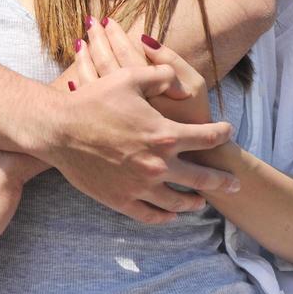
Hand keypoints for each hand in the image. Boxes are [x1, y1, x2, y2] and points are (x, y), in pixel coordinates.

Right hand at [39, 43, 238, 221]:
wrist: (58, 129)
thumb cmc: (92, 100)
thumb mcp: (128, 77)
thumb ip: (162, 77)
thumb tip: (183, 86)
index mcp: (165, 134)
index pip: (206, 138)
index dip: (221, 134)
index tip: (227, 132)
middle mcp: (159, 164)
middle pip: (202, 178)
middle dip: (223, 180)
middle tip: (235, 184)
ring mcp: (141, 186)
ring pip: (179, 202)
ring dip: (195, 201)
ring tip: (201, 201)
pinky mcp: (122, 200)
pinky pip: (152, 215)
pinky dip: (166, 216)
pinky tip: (171, 214)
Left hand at [73, 18, 210, 125]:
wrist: (190, 161)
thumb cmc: (194, 120)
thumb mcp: (194, 87)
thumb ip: (171, 62)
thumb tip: (144, 39)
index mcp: (147, 87)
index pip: (124, 53)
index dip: (115, 35)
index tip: (108, 20)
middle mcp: (127, 101)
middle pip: (104, 62)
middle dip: (96, 39)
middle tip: (89, 20)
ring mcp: (113, 116)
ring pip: (90, 79)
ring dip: (84, 57)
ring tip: (80, 40)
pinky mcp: (106, 127)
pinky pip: (85, 98)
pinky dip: (79, 80)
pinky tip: (76, 69)